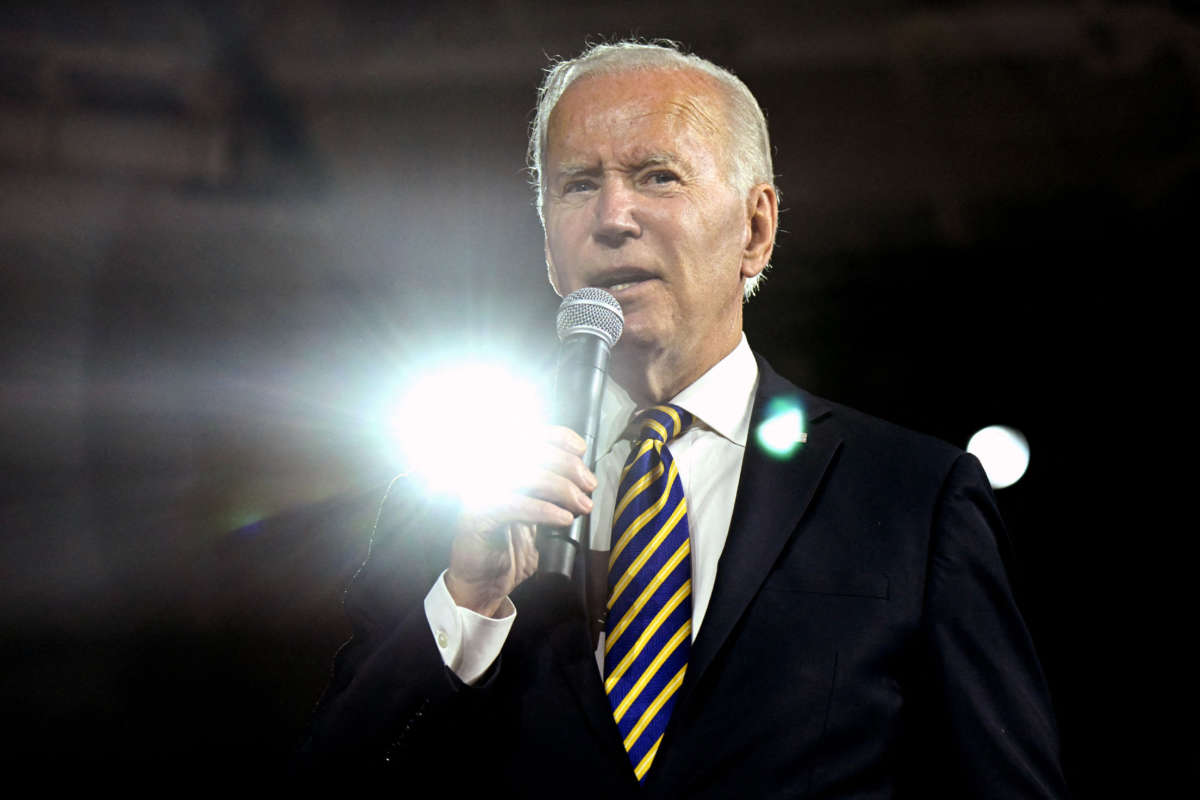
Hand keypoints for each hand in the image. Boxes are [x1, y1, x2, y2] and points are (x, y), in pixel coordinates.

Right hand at [445, 426, 596, 616]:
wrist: (484, 581)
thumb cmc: (510, 543)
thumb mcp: (537, 508)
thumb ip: (551, 487)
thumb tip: (582, 473)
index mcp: (499, 464)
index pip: (529, 435)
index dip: (558, 437)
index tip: (581, 449)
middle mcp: (486, 471)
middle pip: (532, 452)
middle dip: (568, 466)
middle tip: (589, 486)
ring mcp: (479, 491)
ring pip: (525, 475)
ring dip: (561, 488)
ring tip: (582, 506)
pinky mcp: (476, 516)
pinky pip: (514, 505)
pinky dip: (544, 510)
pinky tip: (564, 519)